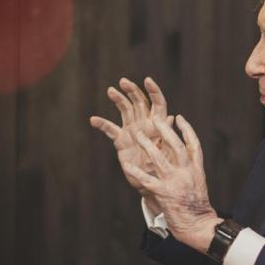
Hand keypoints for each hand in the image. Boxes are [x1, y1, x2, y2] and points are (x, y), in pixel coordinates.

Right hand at [90, 77, 174, 210]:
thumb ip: (166, 135)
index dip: (153, 91)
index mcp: (158, 124)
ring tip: (111, 91)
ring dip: (118, 99)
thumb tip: (171, 117)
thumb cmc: (165, 169)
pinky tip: (93, 120)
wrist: (153, 185)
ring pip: (125, 110)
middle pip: (138, 102)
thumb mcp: (168, 152)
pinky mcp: (121, 141)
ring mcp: (132, 130)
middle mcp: (145, 123)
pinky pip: (110, 129)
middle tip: (123, 81)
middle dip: (132, 90)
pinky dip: (102, 124)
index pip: (157, 103)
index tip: (147, 80)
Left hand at [125, 115, 220, 252]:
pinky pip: (147, 179)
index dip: (186, 129)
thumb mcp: (198, 185)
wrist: (199, 226)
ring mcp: (175, 182)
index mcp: (196, 170)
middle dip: (166, 130)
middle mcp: (187, 172)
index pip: (193, 144)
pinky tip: (126, 165)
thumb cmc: (197, 209)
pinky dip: (136, 172)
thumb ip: (190, 171)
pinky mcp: (164, 193)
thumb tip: (182, 160)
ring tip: (138, 135)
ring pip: (160, 158)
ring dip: (148, 145)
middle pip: (176, 146)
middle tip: (155, 118)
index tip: (178, 118)